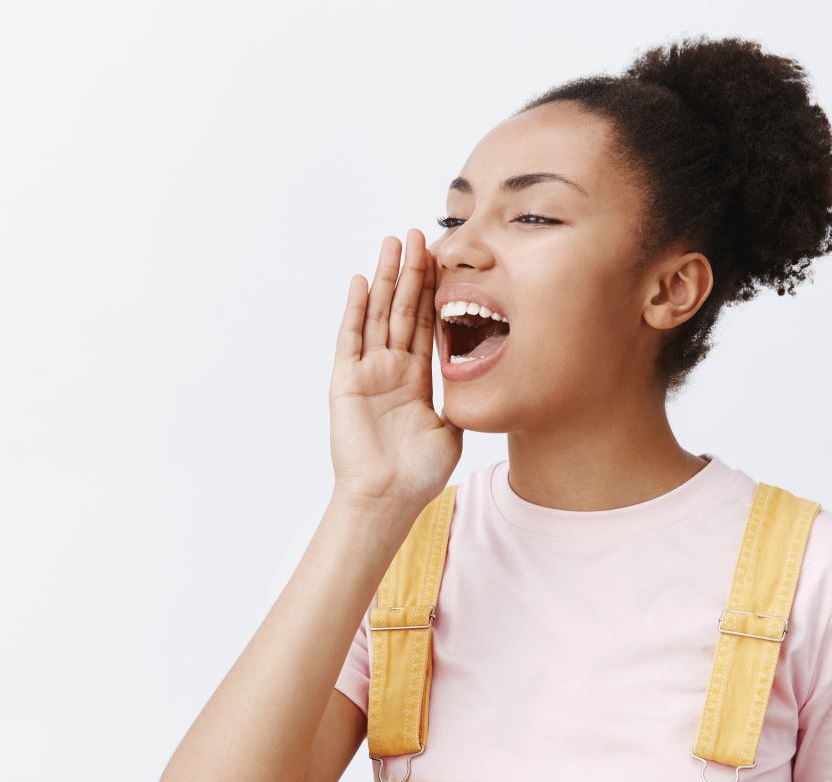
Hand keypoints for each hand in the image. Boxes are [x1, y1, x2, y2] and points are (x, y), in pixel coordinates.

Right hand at [329, 229, 462, 512]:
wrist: (387, 497)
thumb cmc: (417, 473)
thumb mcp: (450, 430)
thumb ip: (460, 400)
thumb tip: (485, 380)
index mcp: (416, 378)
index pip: (427, 323)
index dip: (434, 291)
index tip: (442, 259)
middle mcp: (391, 369)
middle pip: (402, 309)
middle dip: (412, 272)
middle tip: (420, 234)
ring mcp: (368, 372)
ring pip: (378, 314)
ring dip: (385, 278)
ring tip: (393, 242)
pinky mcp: (346, 380)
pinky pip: (350, 337)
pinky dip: (355, 308)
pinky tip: (360, 279)